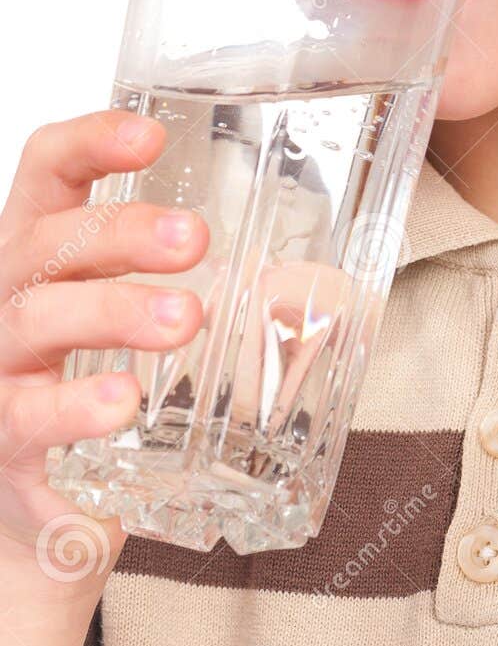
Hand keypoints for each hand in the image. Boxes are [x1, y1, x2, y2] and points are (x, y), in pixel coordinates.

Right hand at [0, 110, 207, 589]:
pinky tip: (122, 407)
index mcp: (38, 253)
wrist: (41, 508)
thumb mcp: (120, 317)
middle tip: (198, 240)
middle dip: (124, 233)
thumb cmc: (85, 386)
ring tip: (183, 320)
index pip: (48, 172)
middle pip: (48, 242)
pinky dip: (76, 412)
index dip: (90, 143)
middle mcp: (5, 301)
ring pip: (37, 321)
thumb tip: (319, 275)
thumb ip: (186, 286)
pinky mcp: (5, 445)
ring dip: (114, 311)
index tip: (151, 136)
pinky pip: (29, 420)